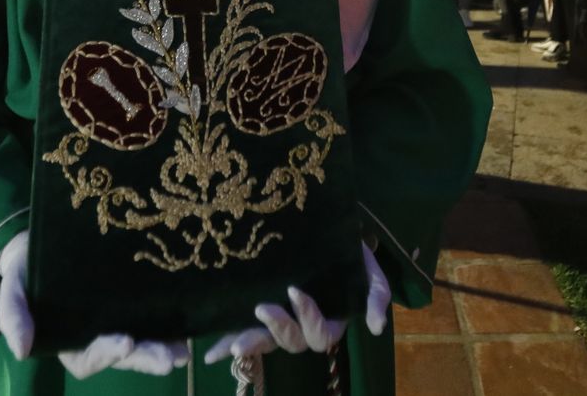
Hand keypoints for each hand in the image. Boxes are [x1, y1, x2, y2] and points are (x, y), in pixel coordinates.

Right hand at [0, 231, 188, 376]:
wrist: (39, 245)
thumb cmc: (25, 271)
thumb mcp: (12, 289)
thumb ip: (13, 316)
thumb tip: (21, 351)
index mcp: (67, 342)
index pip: (88, 358)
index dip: (106, 355)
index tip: (125, 343)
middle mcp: (95, 338)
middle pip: (122, 356)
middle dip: (145, 358)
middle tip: (167, 358)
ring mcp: (115, 323)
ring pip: (141, 344)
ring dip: (162, 350)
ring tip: (181, 353)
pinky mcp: (131, 306)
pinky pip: (152, 323)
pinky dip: (169, 330)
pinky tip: (187, 332)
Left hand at [203, 242, 390, 364]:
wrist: (328, 232)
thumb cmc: (350, 252)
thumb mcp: (369, 271)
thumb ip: (375, 296)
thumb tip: (377, 327)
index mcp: (330, 320)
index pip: (321, 334)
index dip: (308, 318)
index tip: (295, 290)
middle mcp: (303, 326)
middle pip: (292, 343)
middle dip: (277, 330)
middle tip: (261, 308)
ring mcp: (281, 321)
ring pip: (267, 342)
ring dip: (250, 344)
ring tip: (232, 345)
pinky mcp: (260, 312)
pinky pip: (244, 330)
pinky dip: (227, 344)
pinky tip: (209, 354)